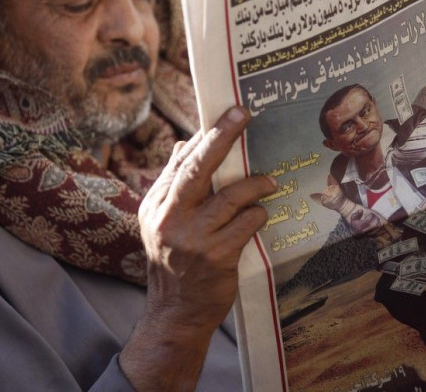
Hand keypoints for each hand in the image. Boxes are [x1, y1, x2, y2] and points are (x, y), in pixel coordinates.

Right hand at [121, 106, 276, 390]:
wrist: (175, 312)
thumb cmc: (174, 262)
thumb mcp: (162, 222)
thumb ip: (173, 184)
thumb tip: (186, 144)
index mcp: (156, 205)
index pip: (182, 162)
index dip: (206, 136)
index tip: (229, 113)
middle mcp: (169, 219)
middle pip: (197, 170)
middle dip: (222, 138)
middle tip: (243, 115)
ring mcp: (192, 239)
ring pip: (230, 197)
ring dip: (254, 185)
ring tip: (269, 181)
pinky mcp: (215, 256)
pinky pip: (246, 224)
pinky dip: (257, 214)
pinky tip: (261, 214)